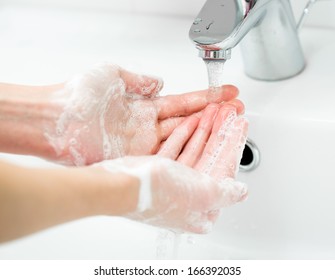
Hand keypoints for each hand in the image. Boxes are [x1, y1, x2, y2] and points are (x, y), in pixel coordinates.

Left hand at [45, 63, 241, 164]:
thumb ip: (140, 81)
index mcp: (144, 106)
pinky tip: (204, 152)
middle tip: (236, 113)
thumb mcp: (114, 75)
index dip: (206, 98)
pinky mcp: (137, 159)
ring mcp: (144, 145)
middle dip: (214, 116)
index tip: (227, 95)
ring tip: (229, 128)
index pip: (183, 102)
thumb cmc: (79, 96)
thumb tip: (159, 82)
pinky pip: (167, 156)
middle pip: (188, 121)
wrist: (56, 121)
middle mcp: (147, 127)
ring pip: (182, 140)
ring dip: (205, 134)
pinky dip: (186, 153)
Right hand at [97, 103, 247, 232]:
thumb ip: (225, 192)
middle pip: (210, 158)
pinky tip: (192, 120)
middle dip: (221, 132)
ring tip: (214, 110)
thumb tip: (240, 192)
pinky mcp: (157, 172)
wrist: (119, 186)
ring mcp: (171, 183)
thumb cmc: (158, 192)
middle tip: (229, 112)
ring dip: (205, 129)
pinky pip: (176, 149)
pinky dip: (184, 134)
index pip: (224, 171)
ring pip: (194, 151)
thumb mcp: (202, 193)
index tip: (240, 125)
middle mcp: (187, 197)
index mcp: (201, 208)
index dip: (233, 145)